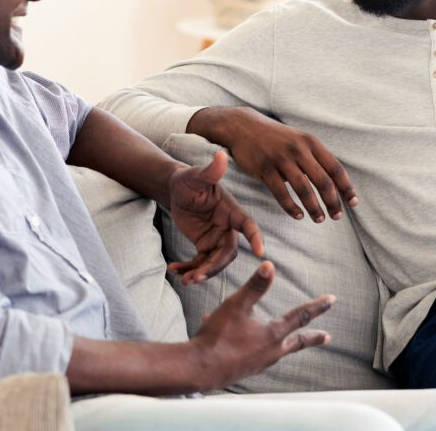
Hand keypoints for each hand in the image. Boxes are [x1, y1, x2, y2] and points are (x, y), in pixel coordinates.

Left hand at [167, 151, 264, 284]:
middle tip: (197, 277)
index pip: (247, 224)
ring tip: (185, 280)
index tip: (261, 253)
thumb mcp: (195, 176)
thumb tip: (221, 155)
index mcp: (230, 210)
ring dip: (202, 273)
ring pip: (215, 262)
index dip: (255, 238)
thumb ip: (210, 171)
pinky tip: (174, 270)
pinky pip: (200, 263)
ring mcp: (216, 238)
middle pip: (228, 252)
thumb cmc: (188, 179)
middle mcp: (227, 226)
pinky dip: (189, 269)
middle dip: (215, 267)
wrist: (175, 190)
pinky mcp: (204, 245)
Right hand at [188, 107, 357, 222]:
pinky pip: (282, 193)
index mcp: (311, 142)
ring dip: (314, 208)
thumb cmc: (275, 138)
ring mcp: (281, 159)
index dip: (346, 187)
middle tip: (337, 216)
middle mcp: (298, 150)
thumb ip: (315, 157)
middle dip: (333, 202)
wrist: (243, 127)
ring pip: (304, 189)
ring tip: (319, 219)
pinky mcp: (265, 169)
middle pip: (323, 181)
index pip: (335, 168)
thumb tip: (334, 182)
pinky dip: (292, 208)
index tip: (353, 203)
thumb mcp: (299, 140)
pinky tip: (298, 215)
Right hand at [191, 261, 333, 389]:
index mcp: (273, 334)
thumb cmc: (219, 337)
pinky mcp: (247, 370)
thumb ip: (255, 286)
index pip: (301, 316)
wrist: (200, 368)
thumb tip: (269, 266)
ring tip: (285, 339)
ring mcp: (260, 363)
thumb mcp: (237, 305)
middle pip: (297, 342)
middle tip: (327, 336)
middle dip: (313, 338)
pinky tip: (241, 342)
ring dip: (286, 344)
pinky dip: (257, 347)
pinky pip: (258, 356)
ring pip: (278, 351)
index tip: (332, 300)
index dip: (317, 306)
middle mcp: (271, 351)